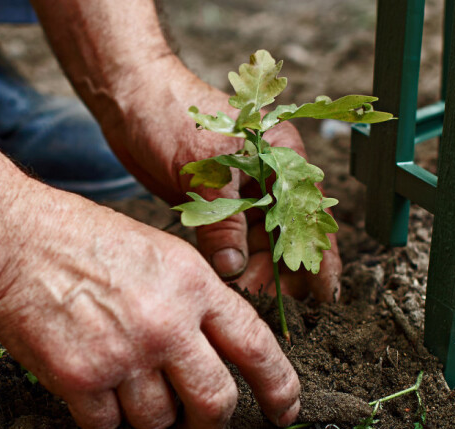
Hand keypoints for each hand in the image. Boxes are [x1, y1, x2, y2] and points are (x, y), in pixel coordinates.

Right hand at [0, 181, 299, 428]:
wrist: (15, 240)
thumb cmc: (83, 240)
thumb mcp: (160, 252)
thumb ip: (195, 300)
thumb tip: (216, 350)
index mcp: (194, 286)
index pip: (256, 347)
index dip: (279, 387)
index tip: (284, 409)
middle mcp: (167, 324)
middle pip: (215, 402)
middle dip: (209, 422)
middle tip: (196, 422)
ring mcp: (124, 355)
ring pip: (158, 420)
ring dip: (145, 412)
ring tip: (123, 379)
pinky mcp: (81, 380)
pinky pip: (106, 425)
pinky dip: (100, 415)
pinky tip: (89, 382)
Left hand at [100, 56, 340, 301]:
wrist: (129, 100)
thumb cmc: (170, 115)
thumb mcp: (203, 169)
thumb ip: (222, 220)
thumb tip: (234, 268)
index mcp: (279, 155)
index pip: (308, 212)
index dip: (320, 255)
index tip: (325, 295)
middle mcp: (265, 175)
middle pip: (285, 234)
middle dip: (281, 271)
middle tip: (265, 302)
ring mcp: (239, 191)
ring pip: (258, 243)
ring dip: (254, 271)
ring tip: (246, 298)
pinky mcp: (213, 204)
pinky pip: (229, 241)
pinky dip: (229, 263)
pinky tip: (227, 285)